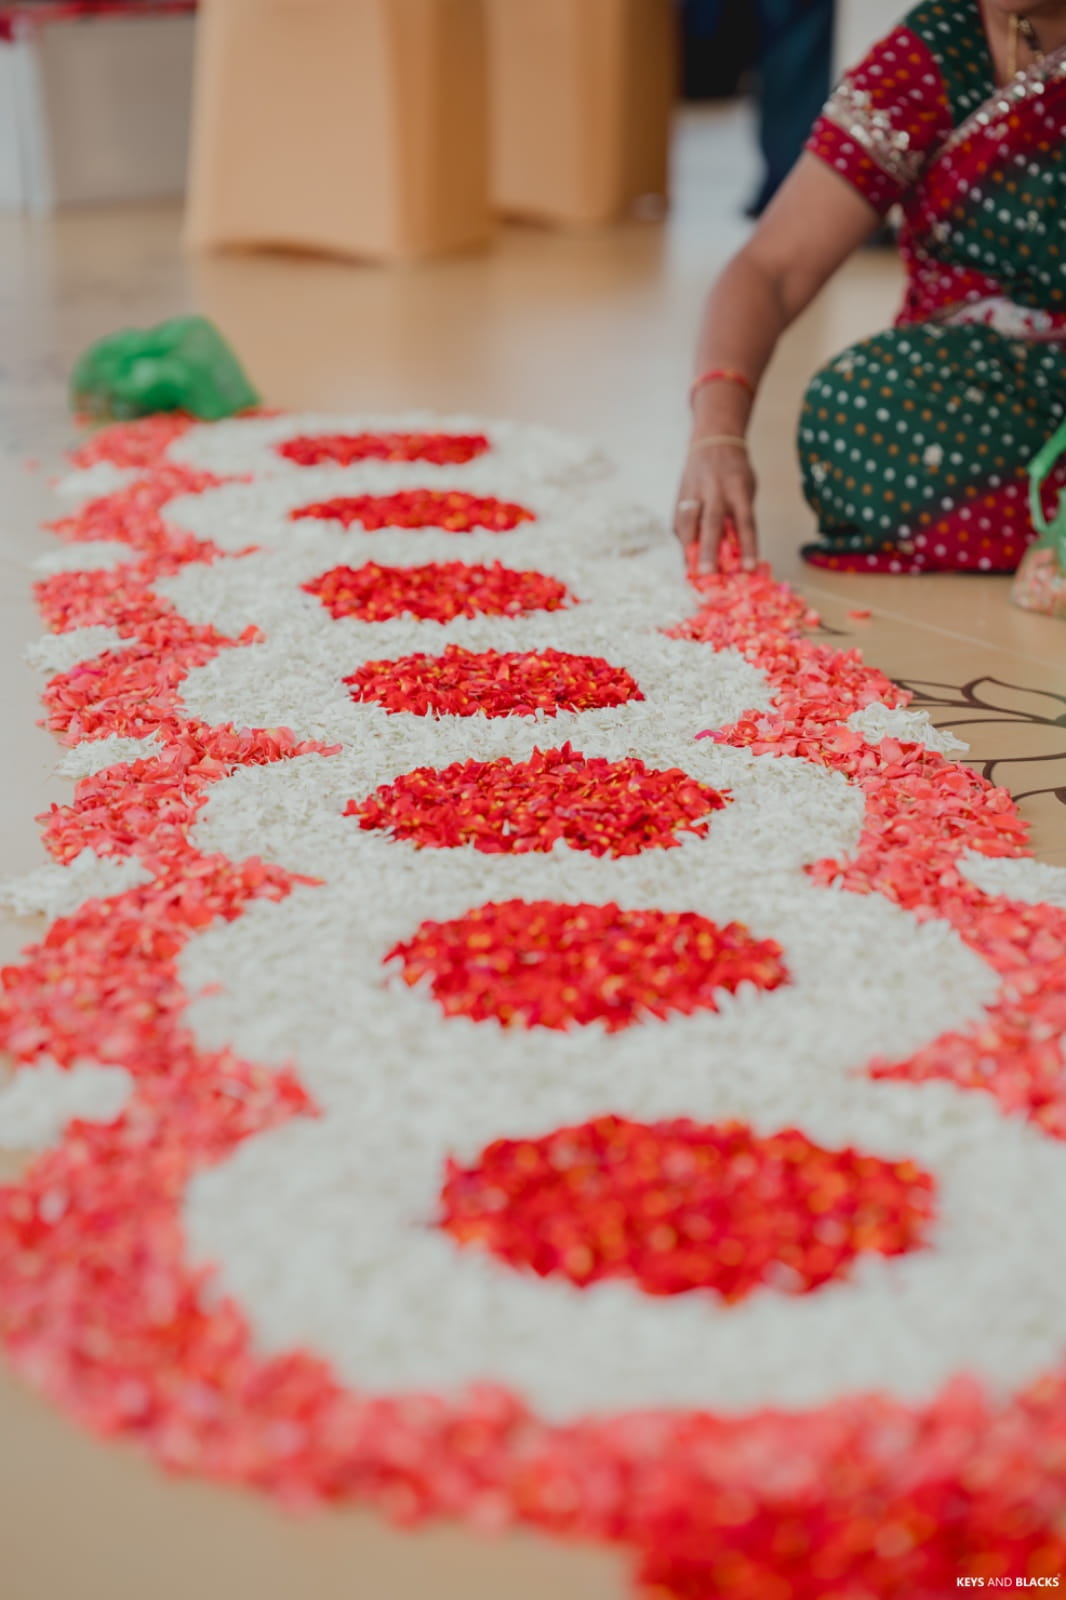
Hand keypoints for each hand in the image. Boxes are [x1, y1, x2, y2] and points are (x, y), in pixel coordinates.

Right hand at [673, 438, 757, 573]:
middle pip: (712, 522)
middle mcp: (715, 490)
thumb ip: (740, 517)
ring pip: (688, 522)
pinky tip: (688, 557)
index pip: (745, 521)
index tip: (748, 568)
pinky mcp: (679, 497)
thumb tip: (735, 555)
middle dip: (708, 549)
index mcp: (738, 488)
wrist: (713, 440)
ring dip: (689, 548)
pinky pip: (680, 524)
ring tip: (693, 571)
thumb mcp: (746, 490)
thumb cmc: (735, 473)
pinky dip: (684, 542)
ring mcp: (694, 492)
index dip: (747, 545)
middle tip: (707, 573)